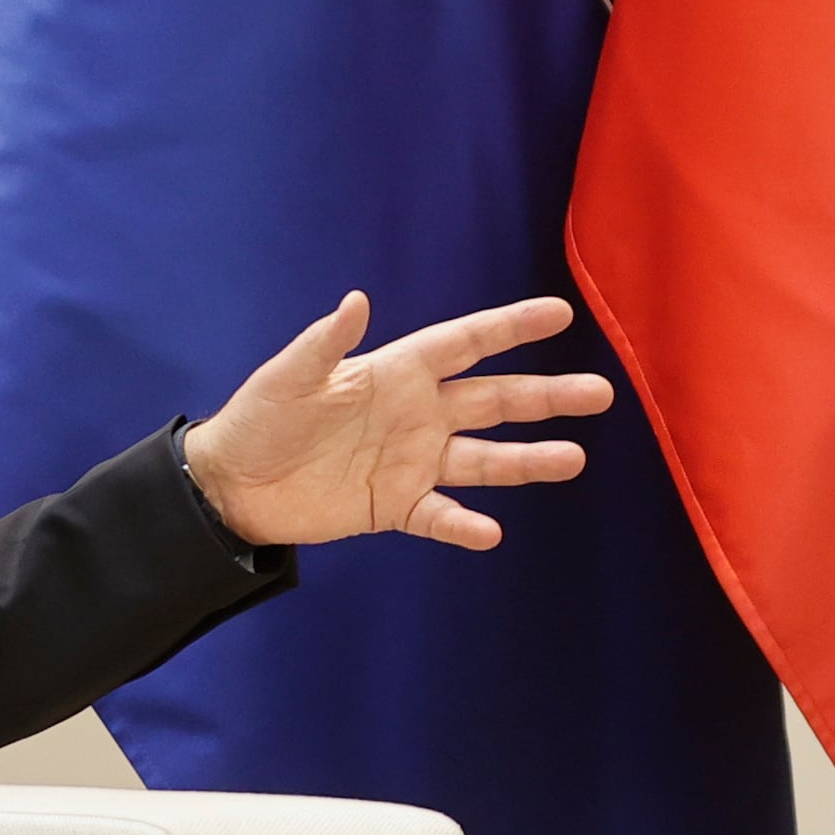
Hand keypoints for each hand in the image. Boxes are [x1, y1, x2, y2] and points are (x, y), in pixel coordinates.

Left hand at [184, 290, 614, 551]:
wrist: (234, 485)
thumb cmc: (260, 417)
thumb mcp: (289, 376)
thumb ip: (326, 343)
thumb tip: (358, 300)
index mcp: (397, 372)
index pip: (466, 344)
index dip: (511, 328)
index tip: (560, 315)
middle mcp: (418, 414)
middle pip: (495, 401)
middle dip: (547, 396)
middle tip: (601, 394)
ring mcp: (413, 462)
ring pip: (485, 459)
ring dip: (529, 460)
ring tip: (576, 459)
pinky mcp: (397, 506)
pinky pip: (441, 516)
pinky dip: (465, 525)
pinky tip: (491, 533)